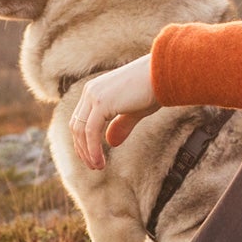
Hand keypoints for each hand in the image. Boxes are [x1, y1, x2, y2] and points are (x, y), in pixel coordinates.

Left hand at [70, 56, 158, 170]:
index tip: (92, 157)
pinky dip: (92, 149)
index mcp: (95, 90)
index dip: (83, 141)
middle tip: (93, 166)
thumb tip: (110, 142)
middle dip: (82, 149)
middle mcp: (90, 91)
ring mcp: (94, 95)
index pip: (80, 119)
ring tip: (97, 167)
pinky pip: (90, 132)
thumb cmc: (154, 89)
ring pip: (81, 131)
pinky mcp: (101, 103)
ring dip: (87, 152)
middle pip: (76, 126)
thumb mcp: (133, 111)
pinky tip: (99, 162)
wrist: (164, 75)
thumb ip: (120, 125)